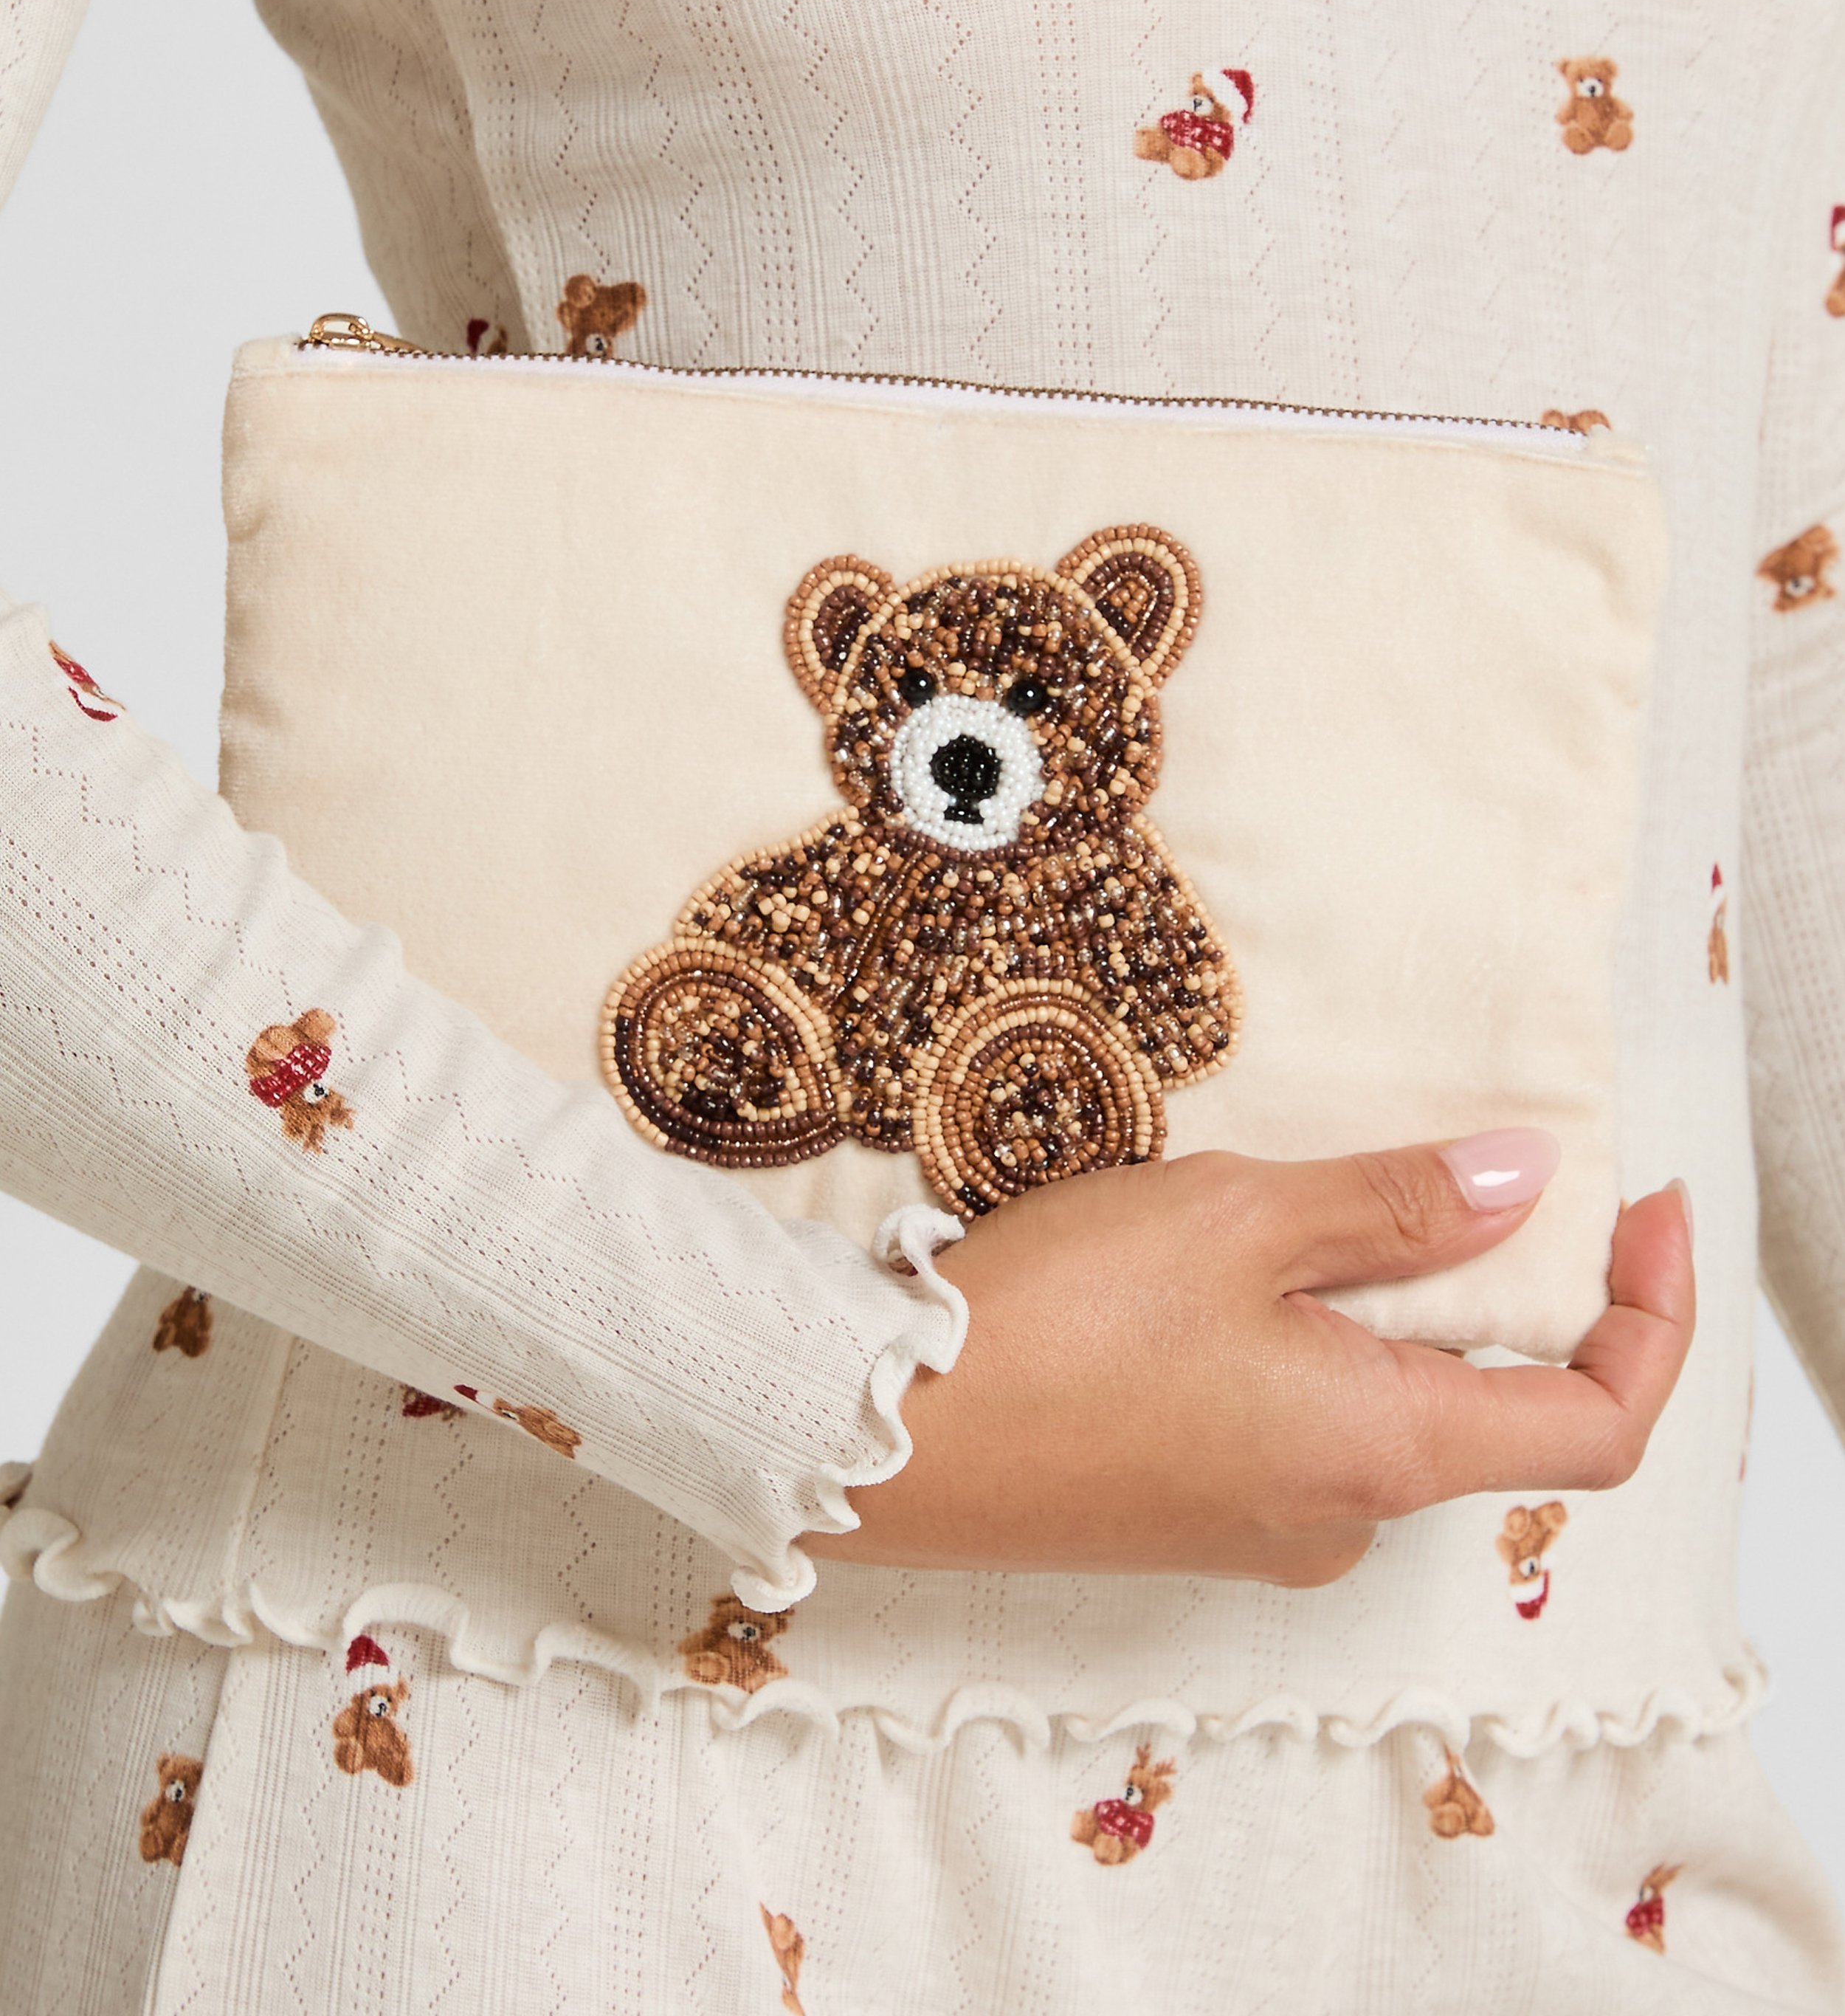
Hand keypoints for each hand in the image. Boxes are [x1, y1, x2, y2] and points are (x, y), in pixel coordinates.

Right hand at [817, 1134, 1692, 1585]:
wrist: (879, 1438)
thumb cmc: (1058, 1325)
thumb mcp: (1239, 1222)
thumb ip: (1393, 1205)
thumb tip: (1523, 1180)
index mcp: (1384, 1450)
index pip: (1598, 1421)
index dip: (1654, 1316)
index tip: (1641, 1209)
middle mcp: (1343, 1514)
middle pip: (1489, 1408)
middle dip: (1497, 1285)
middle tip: (1445, 1164)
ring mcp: (1262, 1528)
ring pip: (1384, 1409)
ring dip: (1386, 1309)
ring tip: (1291, 1201)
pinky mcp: (1191, 1516)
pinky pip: (1301, 1427)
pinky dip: (1315, 1345)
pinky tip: (1216, 1272)